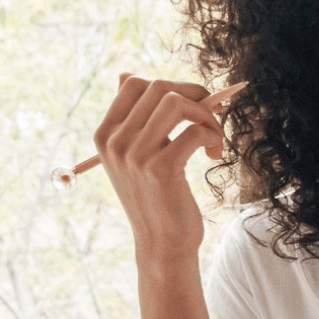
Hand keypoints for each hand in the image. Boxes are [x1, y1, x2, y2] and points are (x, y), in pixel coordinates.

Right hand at [93, 74, 228, 318]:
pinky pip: (194, 131)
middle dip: (194, 95)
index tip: (193, 105)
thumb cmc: (156, 198)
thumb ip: (132, 118)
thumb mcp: (135, 156)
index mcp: (105, 135)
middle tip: (210, 119)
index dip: (172, 85)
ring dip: (206, 116)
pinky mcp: (160, 168)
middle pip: (158, 86)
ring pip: (176, 102)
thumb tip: (125, 73)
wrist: (162, 245)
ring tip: (213, 139)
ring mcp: (135, 155)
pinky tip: (213, 156)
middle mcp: (115, 142)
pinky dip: (213, 137)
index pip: (134, 83)